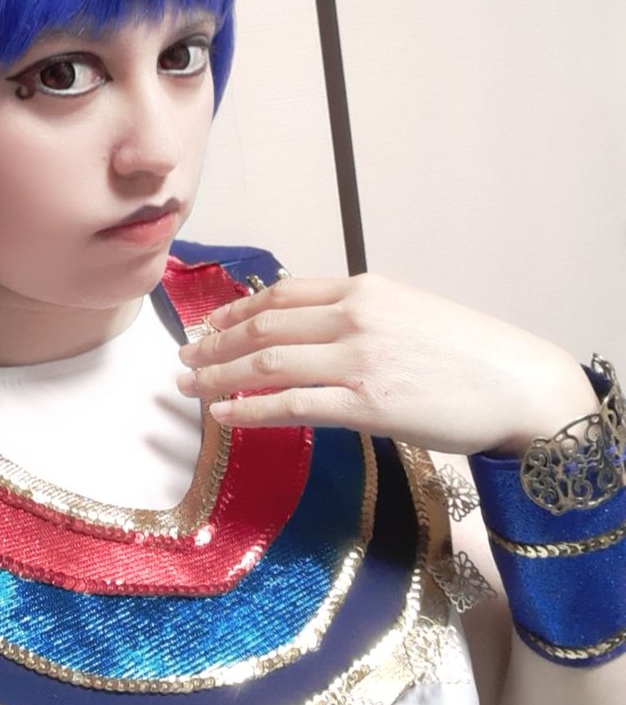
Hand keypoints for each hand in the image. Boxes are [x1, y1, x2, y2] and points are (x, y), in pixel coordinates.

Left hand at [176, 273, 598, 455]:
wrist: (520, 384)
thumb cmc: (470, 354)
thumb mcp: (409, 313)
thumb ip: (360, 317)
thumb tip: (314, 334)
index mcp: (363, 289)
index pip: (281, 294)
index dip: (235, 312)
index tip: (208, 327)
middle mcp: (354, 316)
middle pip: (263, 327)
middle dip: (215, 345)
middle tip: (184, 361)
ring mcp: (359, 359)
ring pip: (267, 363)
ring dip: (220, 376)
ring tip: (190, 388)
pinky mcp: (367, 403)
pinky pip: (293, 406)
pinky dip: (251, 409)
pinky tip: (225, 415)